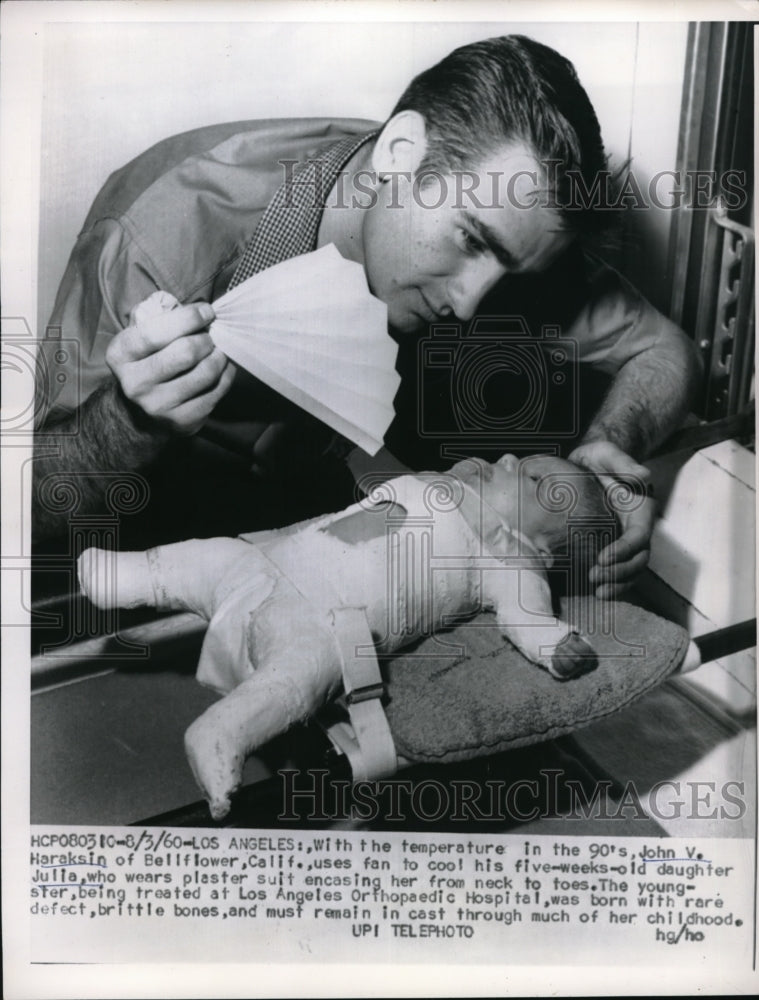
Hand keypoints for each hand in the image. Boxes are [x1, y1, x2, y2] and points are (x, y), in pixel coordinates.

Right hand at [105, 291, 234, 434]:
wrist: (140, 412)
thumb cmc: (147, 361)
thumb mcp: (138, 336)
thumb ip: (155, 315)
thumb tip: (187, 305)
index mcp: (120, 355)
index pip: (155, 332)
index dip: (188, 318)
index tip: (207, 311)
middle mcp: (135, 383)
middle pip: (186, 352)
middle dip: (207, 338)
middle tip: (212, 334)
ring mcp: (158, 406)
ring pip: (205, 373)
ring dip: (219, 356)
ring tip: (218, 349)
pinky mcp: (181, 421)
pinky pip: (216, 392)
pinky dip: (226, 375)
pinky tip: (222, 368)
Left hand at [568, 440, 655, 598]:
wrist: (591, 463)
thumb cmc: (601, 457)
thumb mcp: (609, 454)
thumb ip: (624, 464)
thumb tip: (643, 475)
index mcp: (640, 509)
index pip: (638, 535)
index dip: (624, 550)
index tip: (602, 558)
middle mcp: (636, 527)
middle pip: (639, 558)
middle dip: (619, 572)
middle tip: (594, 577)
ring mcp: (625, 538)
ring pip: (632, 569)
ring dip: (618, 583)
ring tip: (597, 592)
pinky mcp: (611, 544)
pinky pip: (619, 569)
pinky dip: (612, 583)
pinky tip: (596, 592)